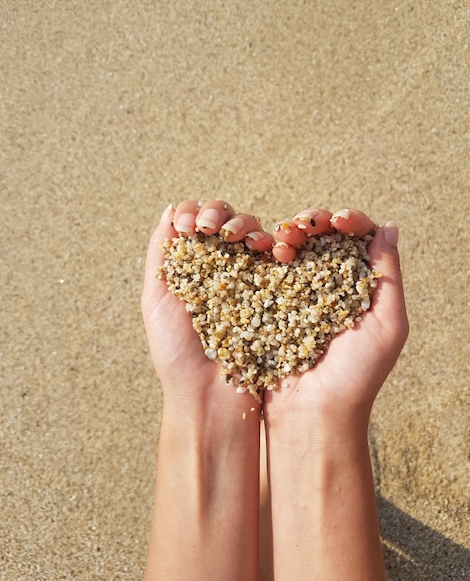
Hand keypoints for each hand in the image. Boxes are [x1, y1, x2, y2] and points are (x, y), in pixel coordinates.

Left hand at [141, 199, 271, 409]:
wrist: (211, 396)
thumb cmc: (177, 351)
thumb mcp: (156, 298)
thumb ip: (162, 252)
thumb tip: (170, 209)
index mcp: (193, 267)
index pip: (196, 222)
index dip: (193, 212)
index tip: (189, 226)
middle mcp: (223, 267)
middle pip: (226, 221)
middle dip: (219, 214)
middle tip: (211, 228)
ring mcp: (252, 277)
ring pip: (255, 233)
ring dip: (246, 226)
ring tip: (239, 238)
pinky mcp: (278, 290)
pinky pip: (280, 258)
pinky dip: (275, 244)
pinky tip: (267, 249)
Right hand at [264, 207, 408, 427]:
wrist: (311, 414)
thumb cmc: (356, 376)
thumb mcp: (388, 325)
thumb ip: (388, 276)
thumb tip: (388, 228)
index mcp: (359, 288)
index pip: (357, 240)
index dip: (349, 221)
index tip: (339, 221)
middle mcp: (327, 286)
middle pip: (322, 238)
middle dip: (314, 222)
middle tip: (306, 225)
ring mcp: (295, 294)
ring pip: (293, 248)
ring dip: (288, 233)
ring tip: (284, 241)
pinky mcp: (268, 304)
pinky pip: (266, 268)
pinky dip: (265, 252)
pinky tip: (266, 250)